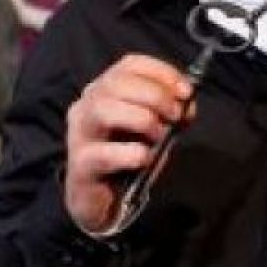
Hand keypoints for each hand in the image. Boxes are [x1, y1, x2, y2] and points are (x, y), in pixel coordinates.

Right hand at [65, 54, 192, 233]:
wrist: (101, 201)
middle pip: (116, 83)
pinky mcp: (80, 165)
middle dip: (154, 95)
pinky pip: (104, 153)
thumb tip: (187, 103)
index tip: (185, 91)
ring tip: (159, 136)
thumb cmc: (127, 158)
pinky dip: (131, 153)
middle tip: (176, 115)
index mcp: (103, 91)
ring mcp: (79, 135)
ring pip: (104, 110)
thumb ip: (167, 113)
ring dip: (141, 119)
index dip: (161, 72)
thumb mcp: (152, 130)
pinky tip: (145, 158)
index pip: (129, 65)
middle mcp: (86, 106)